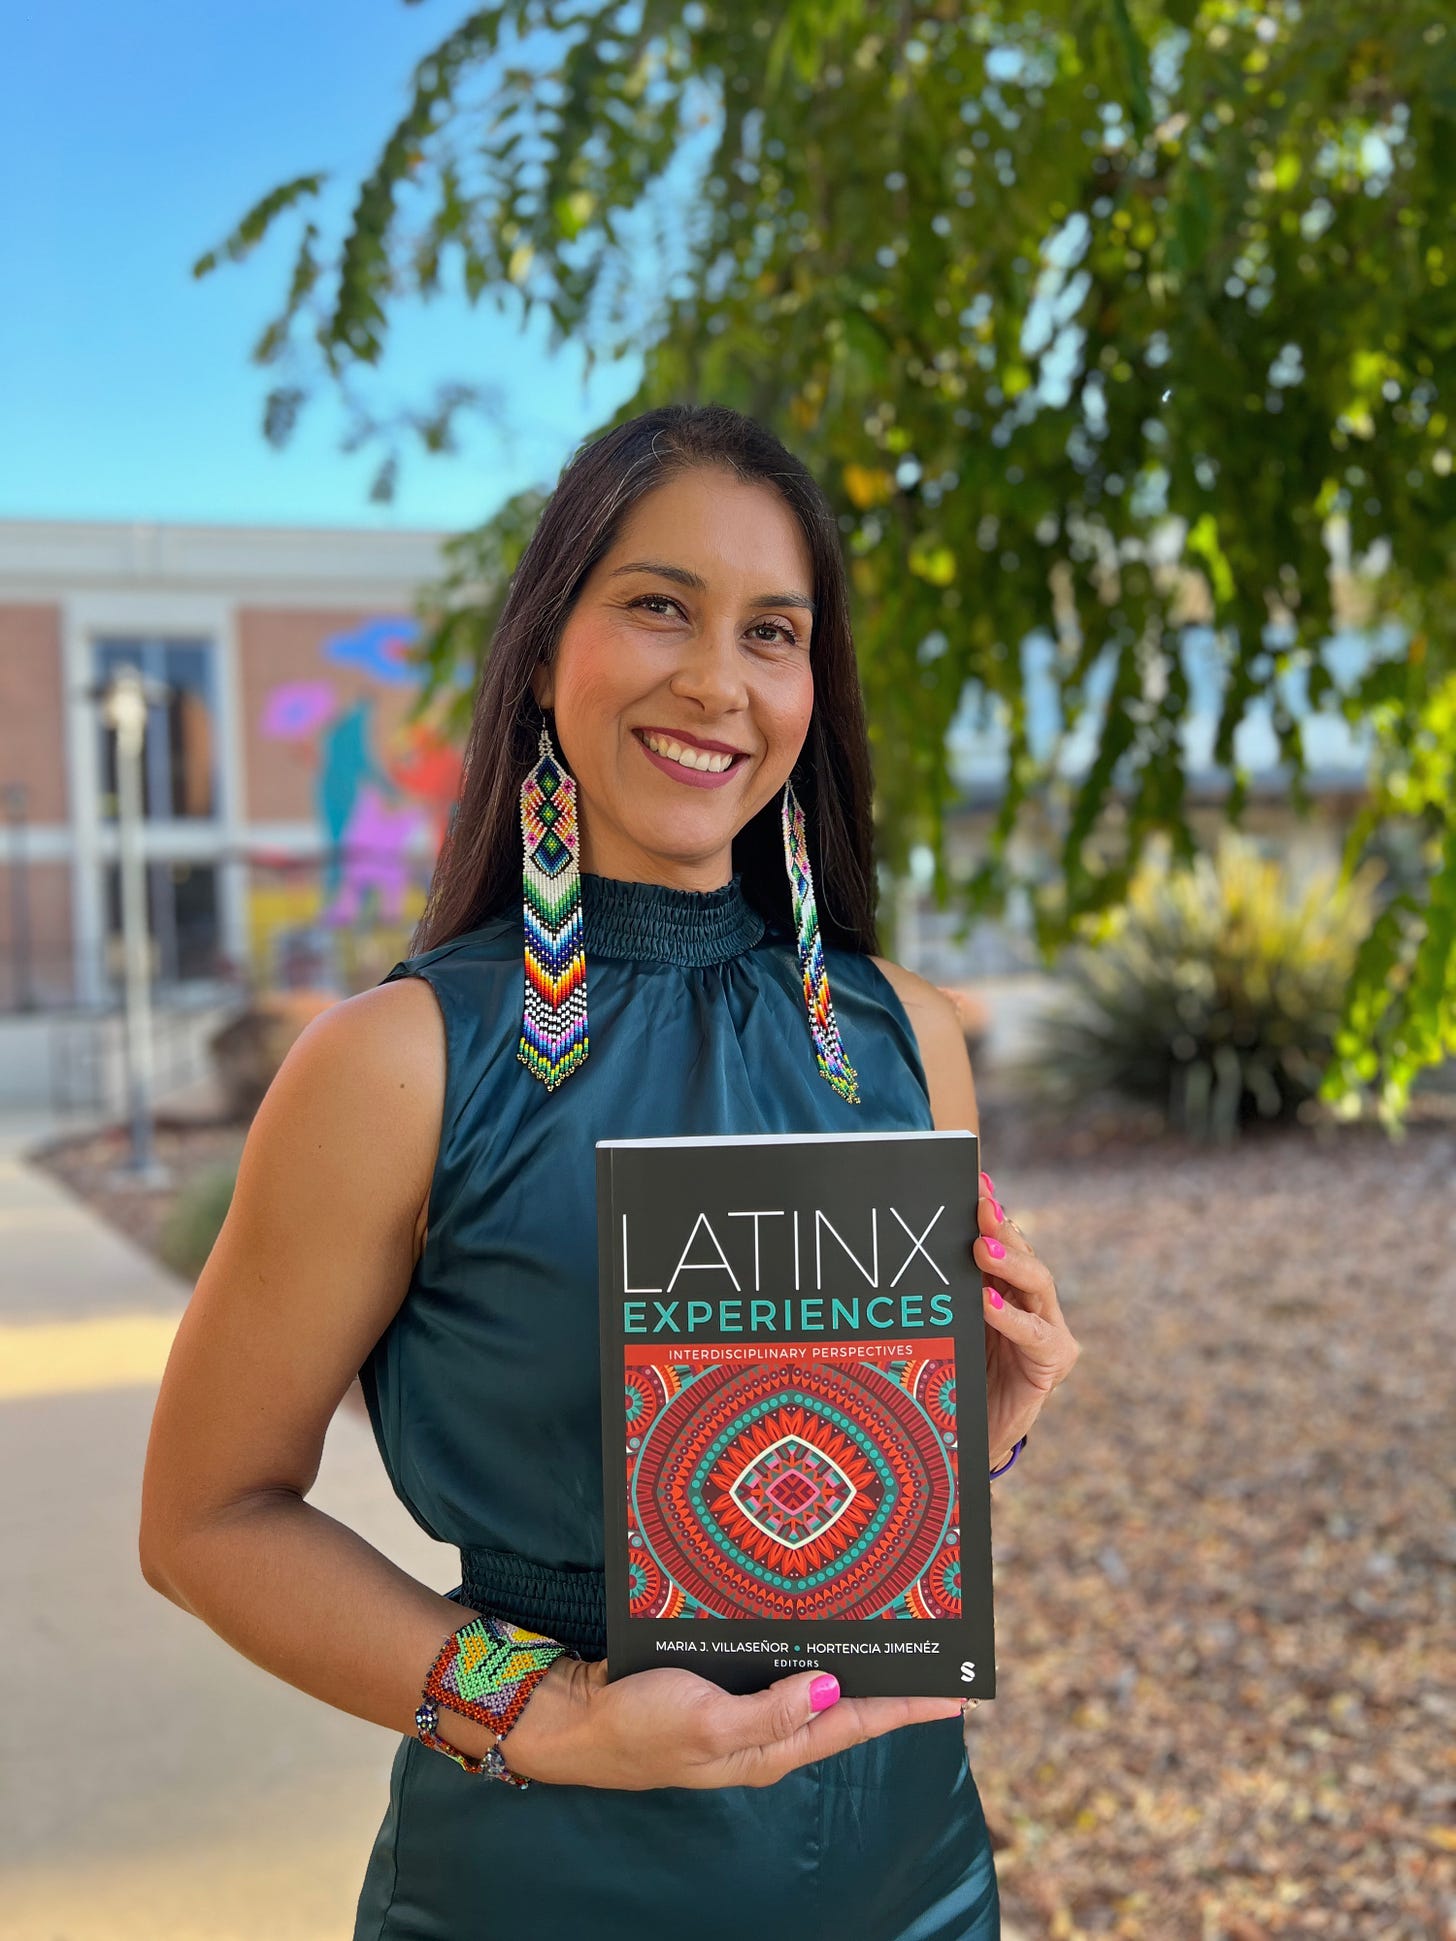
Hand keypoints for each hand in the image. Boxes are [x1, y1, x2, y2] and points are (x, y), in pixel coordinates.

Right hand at [498, 1653, 965, 1789]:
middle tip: (937, 1654)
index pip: (854, 1724)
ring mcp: (743, 1708)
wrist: (571, 1719)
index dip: (906, 1707)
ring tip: (895, 1638)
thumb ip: (770, 1712)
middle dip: (891, 1684)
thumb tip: (832, 1689)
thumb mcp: (706, 1724)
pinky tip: (818, 1626)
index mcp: (770, 1749)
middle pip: (843, 1705)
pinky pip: (776, 1666)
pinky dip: (805, 1648)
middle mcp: (765, 1731)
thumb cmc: (638, 1726)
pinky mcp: (719, 1683)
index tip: (958, 1693)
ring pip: (813, 1683)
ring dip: (853, 1664)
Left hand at [973, 1169, 1078, 1466]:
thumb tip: (915, 1239)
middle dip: (1001, 1227)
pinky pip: (1035, 1335)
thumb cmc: (950, 1376)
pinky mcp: (1055, 1362)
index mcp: (1005, 1288)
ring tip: (982, 1247)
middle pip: (1022, 1254)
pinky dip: (1011, 1317)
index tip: (975, 1180)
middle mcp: (1031, 1303)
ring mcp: (1049, 1330)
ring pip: (1037, 1283)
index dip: (990, 1212)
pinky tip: (986, 1303)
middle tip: (981, 1203)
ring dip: (1011, 1262)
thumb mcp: (945, 1323)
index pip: (1002, 1242)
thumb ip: (945, 1288)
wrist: (962, 1439)